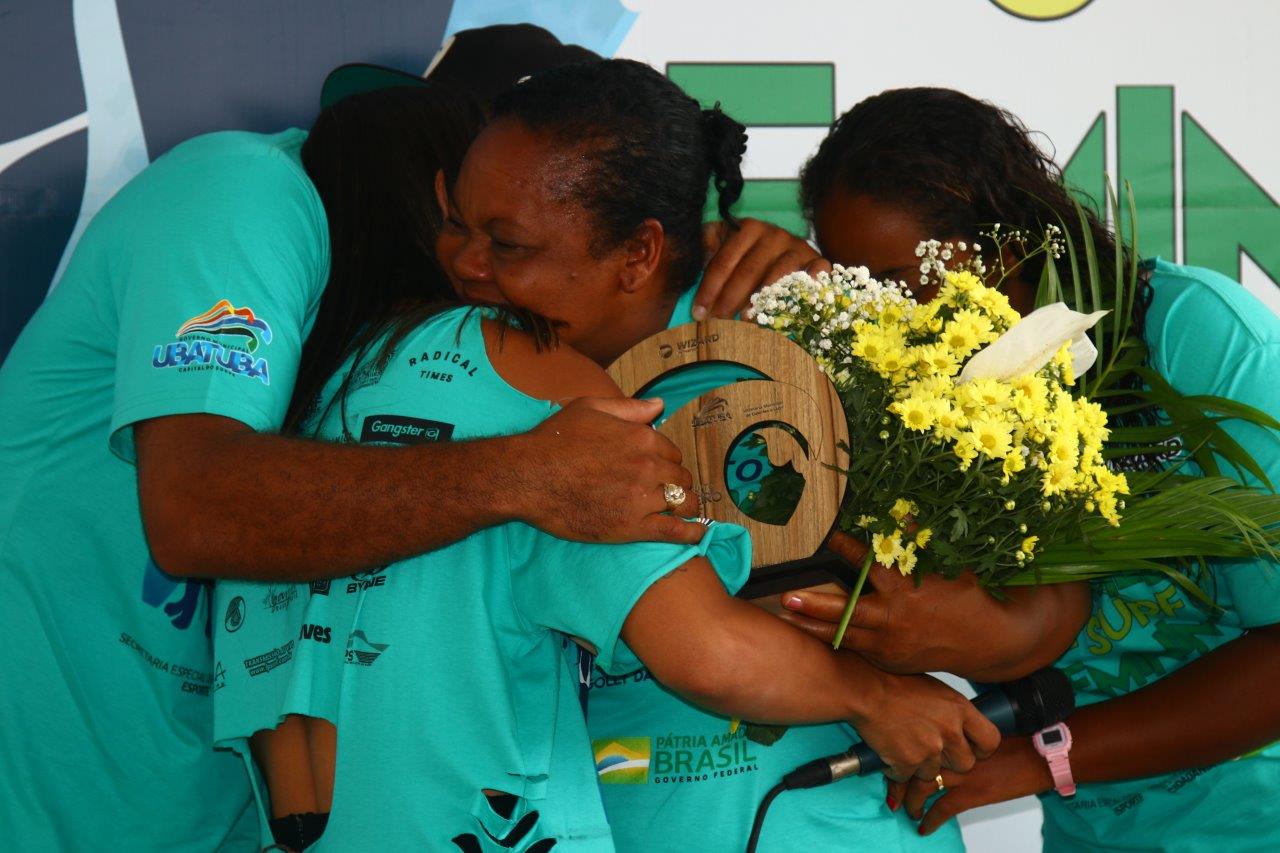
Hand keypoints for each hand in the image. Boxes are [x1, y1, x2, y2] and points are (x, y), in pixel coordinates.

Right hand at [514, 397, 704, 544]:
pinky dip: (690, 534)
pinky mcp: (632, 527)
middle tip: (667, 491)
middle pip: (680, 478)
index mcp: (642, 437)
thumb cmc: (554, 440)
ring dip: (686, 506)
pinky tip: (697, 535)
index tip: (657, 469)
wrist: (528, 476)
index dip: (666, 461)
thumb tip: (659, 405)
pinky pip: (672, 531)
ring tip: (685, 512)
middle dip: (676, 483)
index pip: (672, 452)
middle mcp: (648, 466)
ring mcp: (642, 498)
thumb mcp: (590, 408)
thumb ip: (629, 408)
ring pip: (682, 503)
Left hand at [696, 219, 829, 318]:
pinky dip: (811, 282)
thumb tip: (682, 254)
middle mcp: (774, 234)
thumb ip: (705, 247)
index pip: (724, 261)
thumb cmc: (747, 255)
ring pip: (778, 274)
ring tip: (746, 320)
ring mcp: (797, 246)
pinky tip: (799, 300)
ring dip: (762, 299)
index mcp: (748, 228)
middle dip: (730, 298)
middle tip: (719, 322)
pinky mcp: (817, 259)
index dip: (709, 288)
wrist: (785, 249)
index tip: (699, 313)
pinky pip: (817, 270)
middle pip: (749, 270)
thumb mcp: (723, 244)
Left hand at [779, 532, 1073, 677]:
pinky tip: (811, 636)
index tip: (832, 538)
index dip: (848, 549)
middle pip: (846, 612)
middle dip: (814, 605)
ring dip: (813, 627)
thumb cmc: (968, 595)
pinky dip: (835, 643)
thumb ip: (917, 541)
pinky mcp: (890, 661)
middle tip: (787, 597)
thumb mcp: (947, 564)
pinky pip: (857, 651)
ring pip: (844, 637)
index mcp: (908, 590)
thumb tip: (898, 510)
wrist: (989, 642)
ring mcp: (890, 645)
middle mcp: (895, 619)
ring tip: (785, 619)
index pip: (870, 565)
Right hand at [851, 664, 1000, 783]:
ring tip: (904, 743)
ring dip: (920, 765)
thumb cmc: (894, 681)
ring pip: (934, 774)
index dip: (982, 749)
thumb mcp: (934, 689)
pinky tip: (889, 750)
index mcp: (959, 708)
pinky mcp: (907, 762)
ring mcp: (929, 749)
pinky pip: (906, 777)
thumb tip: (958, 725)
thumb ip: (951, 711)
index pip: (990, 740)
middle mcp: (949, 731)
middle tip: (932, 749)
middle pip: (966, 764)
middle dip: (950, 761)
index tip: (971, 747)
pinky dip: (897, 769)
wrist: (864, 688)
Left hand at [888, 735, 1051, 834]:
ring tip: (906, 809)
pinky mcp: (974, 793)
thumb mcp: (983, 729)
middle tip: (893, 790)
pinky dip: (929, 820)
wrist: (1043, 754)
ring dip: (911, 799)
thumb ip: (962, 735)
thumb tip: (945, 741)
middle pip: (915, 762)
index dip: (904, 752)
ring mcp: (963, 772)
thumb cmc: (1021, 738)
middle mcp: (954, 749)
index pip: (921, 740)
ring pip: (923, 784)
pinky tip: (923, 828)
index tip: (895, 758)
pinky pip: (942, 809)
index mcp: (956, 730)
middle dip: (900, 778)